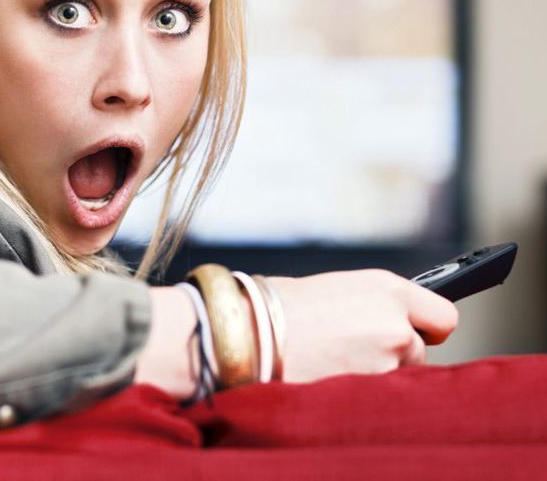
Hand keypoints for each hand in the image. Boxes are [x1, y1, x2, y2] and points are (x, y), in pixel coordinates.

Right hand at [267, 269, 458, 382]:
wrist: (245, 332)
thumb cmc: (276, 307)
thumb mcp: (335, 289)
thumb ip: (372, 306)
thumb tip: (389, 325)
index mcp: (387, 288)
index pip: (443, 316)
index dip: (427, 327)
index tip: (415, 332)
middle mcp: (396, 323)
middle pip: (417, 352)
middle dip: (390, 355)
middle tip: (347, 350)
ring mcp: (387, 361)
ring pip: (394, 378)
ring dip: (370, 375)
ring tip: (329, 363)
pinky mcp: (371, 393)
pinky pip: (374, 399)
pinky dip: (356, 395)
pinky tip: (326, 379)